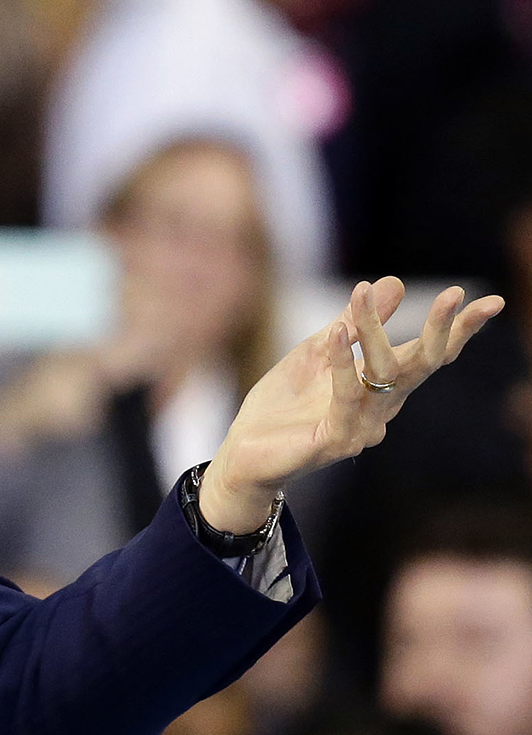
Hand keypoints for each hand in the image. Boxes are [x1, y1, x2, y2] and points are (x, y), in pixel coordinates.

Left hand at [202, 276, 504, 531]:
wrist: (245, 452)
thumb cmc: (284, 404)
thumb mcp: (318, 351)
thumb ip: (354, 322)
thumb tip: (394, 282)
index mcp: (383, 387)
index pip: (428, 355)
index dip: (458, 331)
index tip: (490, 301)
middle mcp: (383, 409)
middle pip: (422, 366)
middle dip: (441, 330)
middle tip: (454, 294)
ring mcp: (364, 428)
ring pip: (384, 375)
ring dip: (374, 331)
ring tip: (361, 294)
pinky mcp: (337, 441)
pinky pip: (346, 397)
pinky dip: (342, 362)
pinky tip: (338, 332)